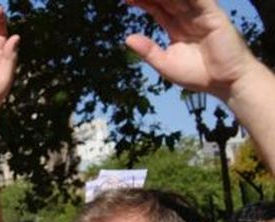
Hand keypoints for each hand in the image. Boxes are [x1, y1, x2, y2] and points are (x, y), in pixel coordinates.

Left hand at [125, 0, 256, 99]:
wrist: (226, 83)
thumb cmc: (199, 75)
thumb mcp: (166, 64)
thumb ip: (148, 50)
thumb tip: (127, 38)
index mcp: (176, 28)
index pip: (157, 9)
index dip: (143, 2)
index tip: (126, 0)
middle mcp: (188, 18)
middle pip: (167, 0)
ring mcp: (201, 15)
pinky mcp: (214, 16)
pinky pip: (199, 0)